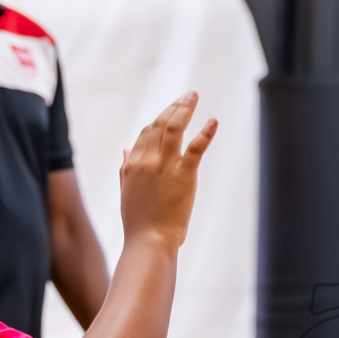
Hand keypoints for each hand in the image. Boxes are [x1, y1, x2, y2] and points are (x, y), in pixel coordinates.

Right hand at [120, 93, 217, 249]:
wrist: (149, 241)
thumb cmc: (139, 223)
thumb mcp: (127, 192)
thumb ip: (125, 168)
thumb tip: (125, 149)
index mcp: (133, 164)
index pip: (146, 133)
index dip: (159, 120)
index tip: (171, 113)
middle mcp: (146, 159)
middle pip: (160, 123)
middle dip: (174, 107)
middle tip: (187, 96)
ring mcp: (165, 165)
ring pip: (174, 127)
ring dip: (185, 108)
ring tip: (194, 97)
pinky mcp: (184, 174)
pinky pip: (196, 147)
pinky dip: (205, 132)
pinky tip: (213, 121)